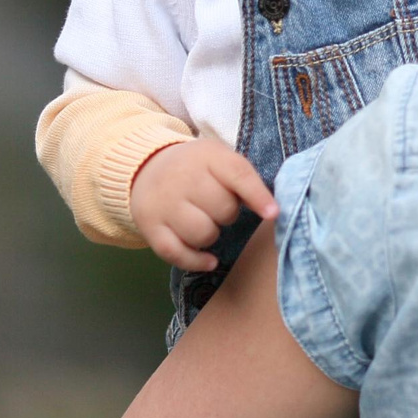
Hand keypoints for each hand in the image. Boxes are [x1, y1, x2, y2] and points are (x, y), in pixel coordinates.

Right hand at [128, 139, 276, 272]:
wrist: (144, 168)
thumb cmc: (195, 168)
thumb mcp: (218, 158)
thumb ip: (243, 178)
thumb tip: (271, 210)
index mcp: (206, 156)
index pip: (237, 174)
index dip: (257, 195)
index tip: (273, 213)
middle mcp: (182, 177)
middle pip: (222, 209)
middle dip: (228, 214)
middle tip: (217, 207)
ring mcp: (163, 203)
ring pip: (203, 234)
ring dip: (212, 235)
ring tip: (205, 223)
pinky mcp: (149, 226)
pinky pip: (177, 253)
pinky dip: (196, 261)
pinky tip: (209, 260)